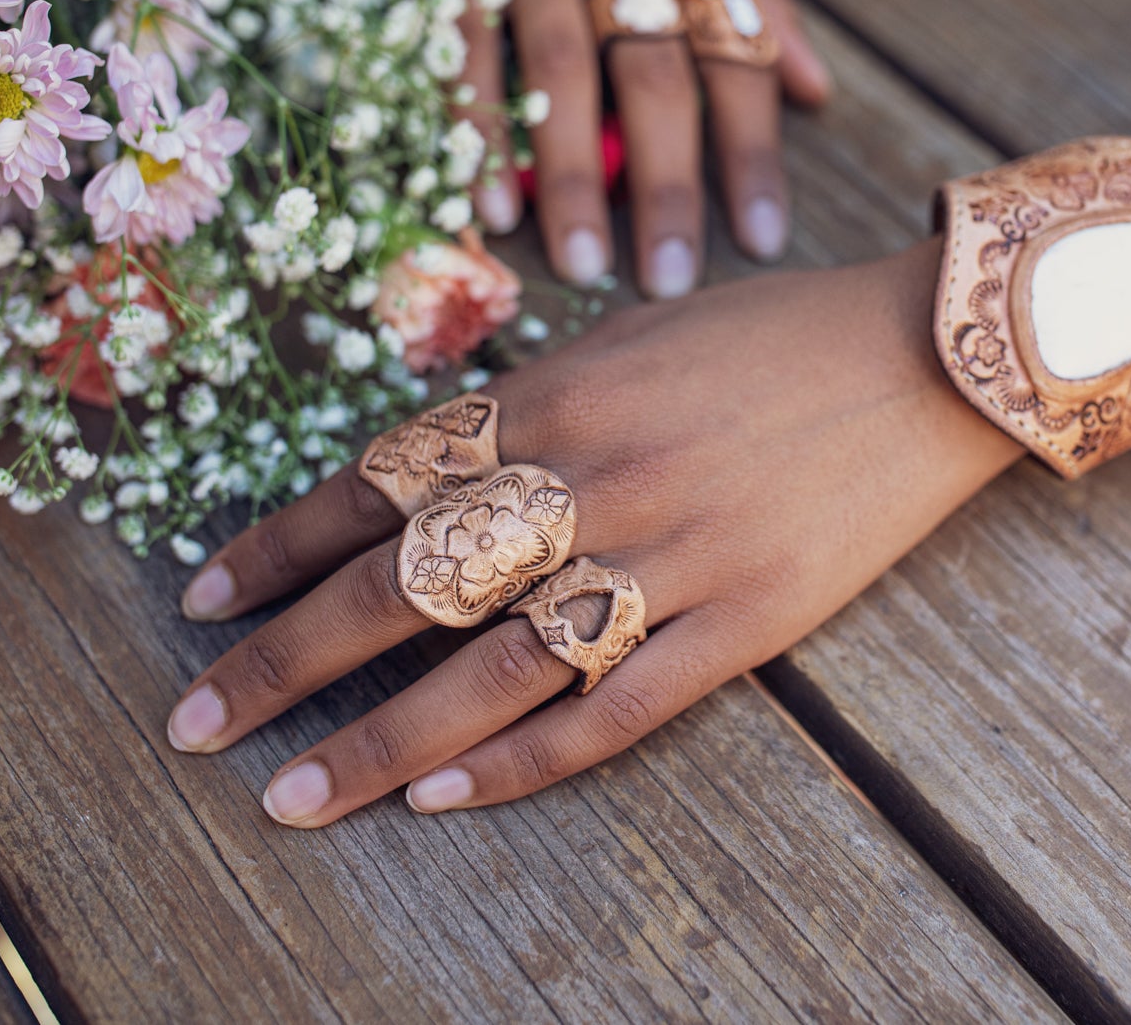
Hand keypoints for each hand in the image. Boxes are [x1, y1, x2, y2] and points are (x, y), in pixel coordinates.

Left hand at [165, 243, 1018, 823]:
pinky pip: (616, 705)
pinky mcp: (747, 619)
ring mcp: (674, 553)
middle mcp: (598, 473)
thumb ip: (533, 397)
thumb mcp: (637, 330)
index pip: (384, 479)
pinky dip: (526, 760)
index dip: (280, 544)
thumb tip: (430, 464)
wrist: (935, 355)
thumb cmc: (776, 332)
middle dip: (287, 657)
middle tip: (195, 724)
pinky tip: (446, 801)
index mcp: (560, 390)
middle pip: (410, 582)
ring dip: (381, 740)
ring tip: (290, 795)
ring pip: (496, 665)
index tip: (201, 601)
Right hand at [392, 0, 831, 297]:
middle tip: (669, 278)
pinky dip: (484, 134)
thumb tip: (818, 95)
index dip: (752, 152)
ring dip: (574, 177)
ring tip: (583, 264)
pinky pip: (473, 54)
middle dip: (666, 184)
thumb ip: (755, 9)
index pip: (735, 56)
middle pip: (653, 75)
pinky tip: (495, 209)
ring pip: (562, 73)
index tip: (761, 241)